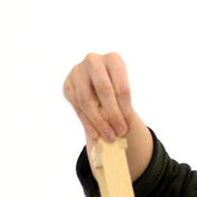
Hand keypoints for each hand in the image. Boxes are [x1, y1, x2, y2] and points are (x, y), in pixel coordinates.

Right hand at [62, 51, 152, 179]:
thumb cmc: (114, 88)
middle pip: (104, 90)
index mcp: (113, 59)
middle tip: (120, 133)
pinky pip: (77, 107)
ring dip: (99, 122)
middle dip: (113, 115)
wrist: (95, 83)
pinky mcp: (68, 84)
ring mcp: (78, 70)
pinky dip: (87, 123)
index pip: (121, 87)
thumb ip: (121, 106)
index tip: (129, 128)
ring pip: (87, 100)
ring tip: (109, 137)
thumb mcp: (121, 92)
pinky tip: (95, 135)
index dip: (126, 110)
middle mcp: (94, 60)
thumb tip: (121, 130)